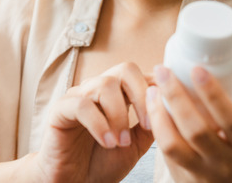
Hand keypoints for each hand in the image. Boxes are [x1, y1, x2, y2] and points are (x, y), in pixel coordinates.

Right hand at [29, 62, 154, 182]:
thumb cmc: (102, 162)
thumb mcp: (136, 144)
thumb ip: (151, 122)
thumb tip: (171, 104)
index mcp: (117, 94)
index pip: (141, 75)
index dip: (156, 89)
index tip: (166, 114)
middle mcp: (97, 89)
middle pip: (125, 69)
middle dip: (141, 95)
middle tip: (146, 125)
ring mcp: (77, 96)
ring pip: (105, 85)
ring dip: (120, 115)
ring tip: (122, 142)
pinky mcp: (59, 110)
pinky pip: (82, 105)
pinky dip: (99, 124)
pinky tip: (107, 142)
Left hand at [146, 65, 231, 182]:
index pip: (231, 119)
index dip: (212, 94)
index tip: (197, 69)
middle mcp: (226, 162)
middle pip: (196, 130)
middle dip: (176, 97)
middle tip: (164, 71)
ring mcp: (204, 173)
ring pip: (173, 145)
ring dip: (159, 114)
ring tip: (153, 91)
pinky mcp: (185, 179)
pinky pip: (166, 154)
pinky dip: (158, 129)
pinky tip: (154, 110)